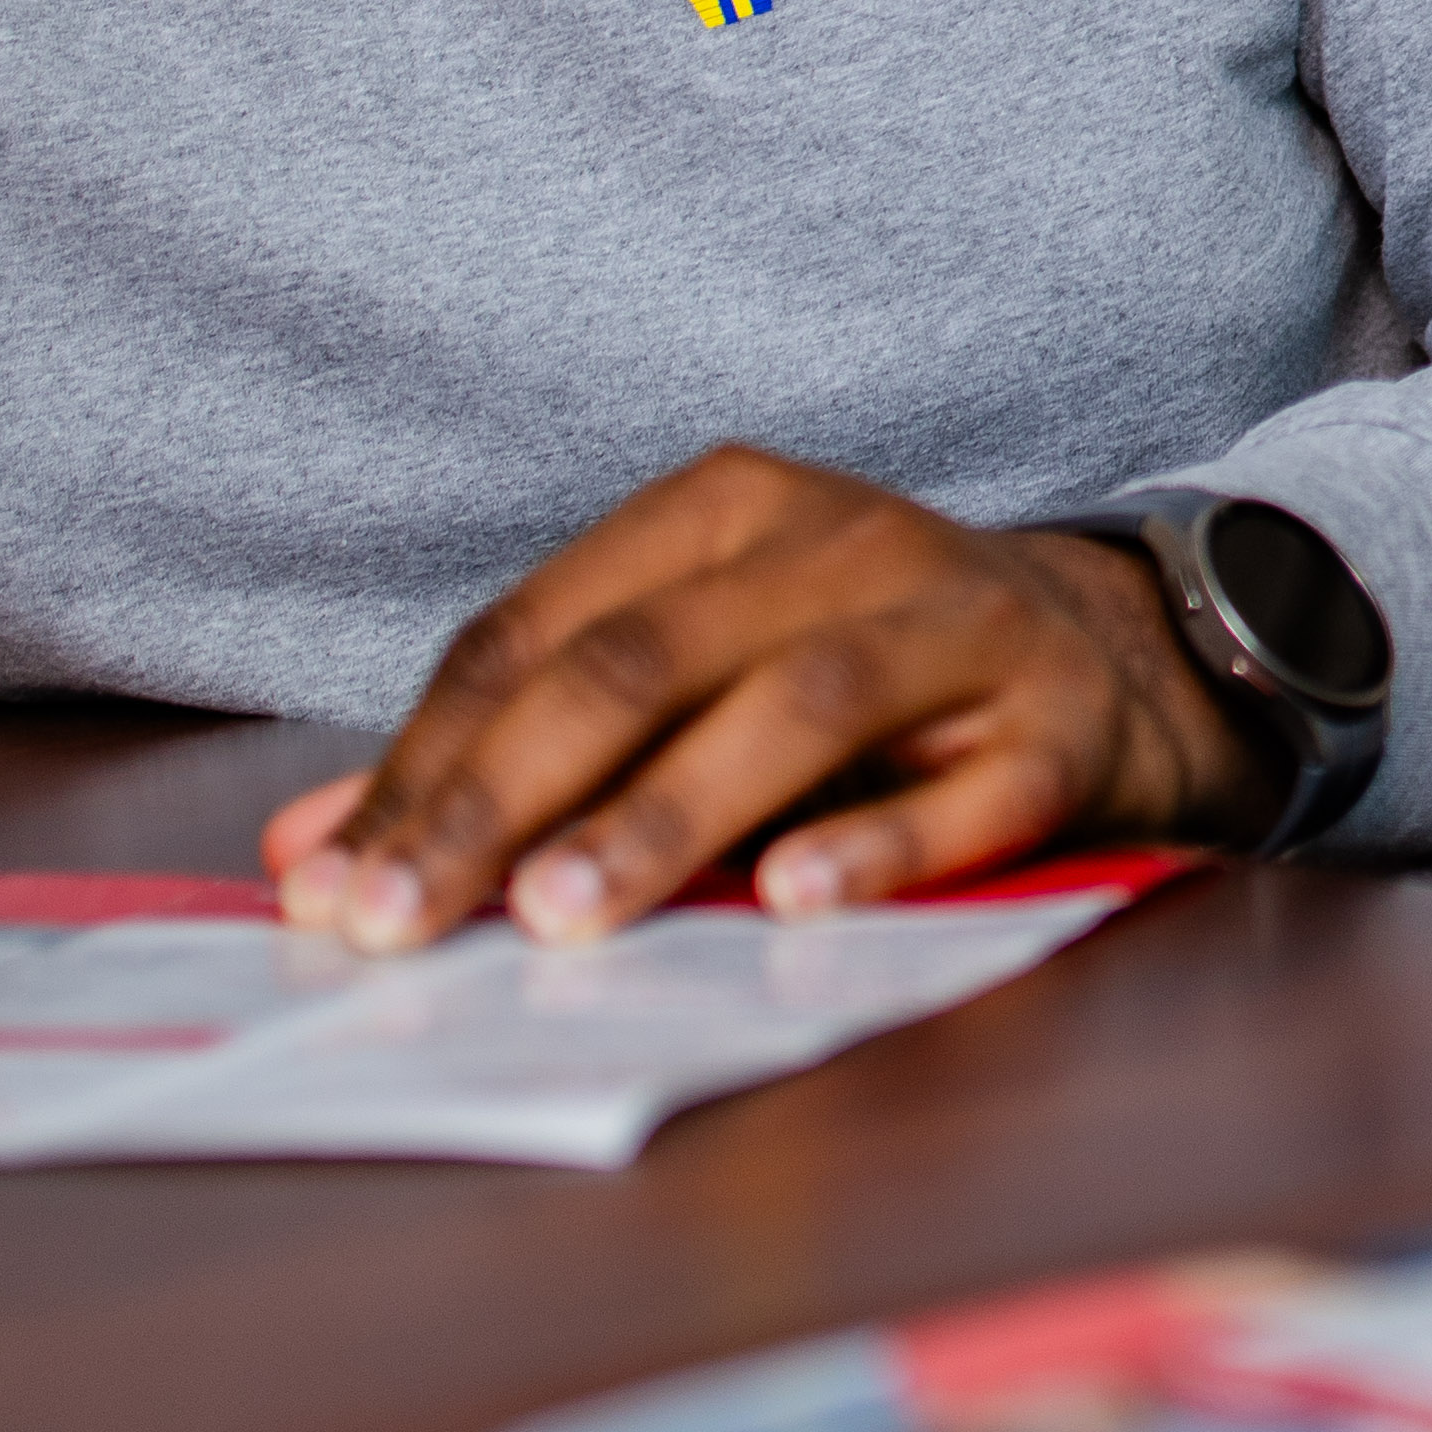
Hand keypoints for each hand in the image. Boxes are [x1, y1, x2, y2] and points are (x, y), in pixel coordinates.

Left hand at [263, 448, 1248, 952]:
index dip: (425, 762)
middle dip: (504, 798)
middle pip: (642, 661)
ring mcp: (962, 625)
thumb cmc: (861, 680)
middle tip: (405, 919)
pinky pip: (972, 789)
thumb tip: (307, 860)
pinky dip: (880, 842)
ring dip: (669, 817)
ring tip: (564, 916)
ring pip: (796, 706)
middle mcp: (840, 544)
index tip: (335, 888)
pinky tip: (795, 901)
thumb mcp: (685, 686)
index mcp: (725, 513)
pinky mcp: (1063, 724)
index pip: (538, 634)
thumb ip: (508, 763)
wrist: (1124, 658)